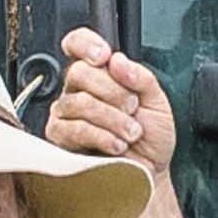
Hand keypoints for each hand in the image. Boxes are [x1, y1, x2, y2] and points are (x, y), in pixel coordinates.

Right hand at [47, 31, 178, 181]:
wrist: (149, 174)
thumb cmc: (150, 140)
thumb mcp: (157, 102)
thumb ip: (140, 77)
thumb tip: (117, 60)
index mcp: (100, 75)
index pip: (77, 44)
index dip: (84, 44)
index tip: (103, 56)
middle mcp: (78, 90)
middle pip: (78, 72)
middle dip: (113, 91)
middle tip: (132, 108)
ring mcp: (66, 114)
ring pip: (79, 102)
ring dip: (113, 119)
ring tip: (131, 133)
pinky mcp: (60, 139)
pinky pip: (74, 129)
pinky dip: (101, 136)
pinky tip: (117, 145)